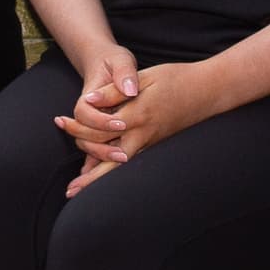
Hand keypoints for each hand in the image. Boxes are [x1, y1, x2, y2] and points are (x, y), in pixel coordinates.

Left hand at [57, 54, 225, 190]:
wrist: (209, 91)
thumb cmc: (177, 79)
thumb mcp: (145, 77)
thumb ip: (115, 90)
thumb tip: (88, 100)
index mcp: (138, 113)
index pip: (99, 127)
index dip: (77, 126)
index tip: (60, 121)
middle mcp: (144, 134)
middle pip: (108, 158)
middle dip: (86, 170)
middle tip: (67, 187)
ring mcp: (151, 142)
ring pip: (120, 167)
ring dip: (98, 181)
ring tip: (77, 193)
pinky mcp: (155, 144)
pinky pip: (131, 162)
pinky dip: (113, 171)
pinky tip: (100, 177)